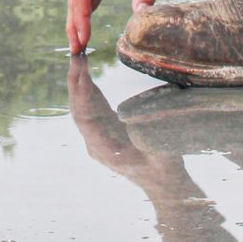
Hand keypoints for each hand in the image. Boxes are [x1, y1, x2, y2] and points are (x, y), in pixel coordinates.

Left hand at [67, 56, 191, 194]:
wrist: (164, 187)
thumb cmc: (166, 172)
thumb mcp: (165, 154)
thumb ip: (156, 138)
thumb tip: (154, 114)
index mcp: (105, 151)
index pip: (86, 119)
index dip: (82, 94)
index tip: (80, 72)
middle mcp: (95, 145)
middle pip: (78, 110)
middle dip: (76, 82)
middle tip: (76, 54)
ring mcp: (97, 139)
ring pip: (81, 108)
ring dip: (79, 83)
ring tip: (78, 56)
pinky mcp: (103, 132)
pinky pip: (89, 109)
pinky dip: (87, 90)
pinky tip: (86, 73)